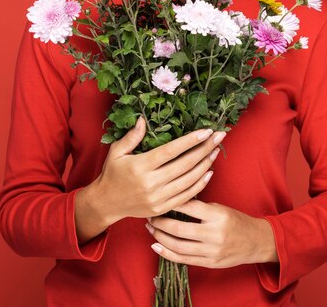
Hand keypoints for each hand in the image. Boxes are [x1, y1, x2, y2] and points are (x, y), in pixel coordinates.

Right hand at [94, 116, 225, 224]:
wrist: (107, 203)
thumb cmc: (113, 173)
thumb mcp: (116, 151)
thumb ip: (132, 136)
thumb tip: (143, 119)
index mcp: (141, 166)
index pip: (171, 151)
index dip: (190, 141)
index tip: (206, 131)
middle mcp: (151, 183)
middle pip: (185, 164)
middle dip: (204, 148)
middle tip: (219, 136)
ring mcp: (158, 198)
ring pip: (189, 180)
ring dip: (205, 164)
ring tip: (216, 150)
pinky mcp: (163, 208)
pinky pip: (186, 196)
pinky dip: (200, 184)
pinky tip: (209, 172)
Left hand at [144, 198, 276, 267]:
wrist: (255, 241)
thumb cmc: (235, 220)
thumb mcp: (220, 208)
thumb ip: (200, 207)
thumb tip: (175, 199)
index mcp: (217, 215)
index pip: (188, 206)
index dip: (171, 202)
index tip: (159, 198)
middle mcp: (214, 234)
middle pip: (179, 228)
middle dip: (160, 221)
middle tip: (150, 214)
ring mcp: (211, 251)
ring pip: (178, 246)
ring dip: (160, 237)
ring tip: (150, 228)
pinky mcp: (209, 263)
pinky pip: (184, 259)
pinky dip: (167, 253)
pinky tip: (156, 246)